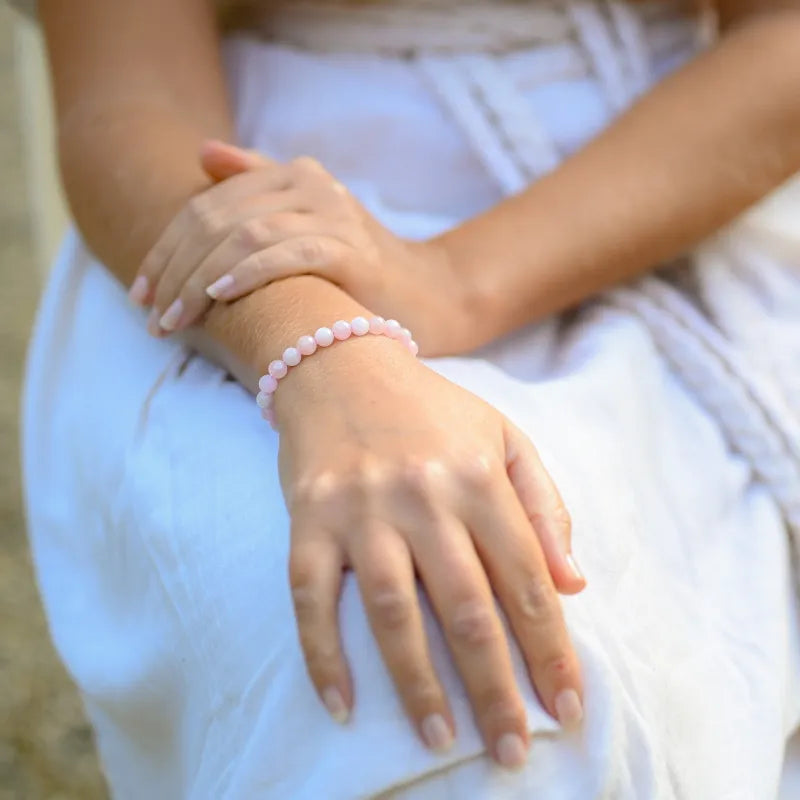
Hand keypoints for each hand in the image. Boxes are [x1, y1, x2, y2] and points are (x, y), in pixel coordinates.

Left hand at [130, 141, 475, 353]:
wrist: (432, 297)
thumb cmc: (359, 272)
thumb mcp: (305, 227)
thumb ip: (256, 187)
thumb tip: (202, 151)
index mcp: (293, 176)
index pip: (208, 206)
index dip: (167, 248)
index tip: (143, 293)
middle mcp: (309, 184)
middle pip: (218, 220)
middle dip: (175, 269)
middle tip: (152, 315)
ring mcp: (332, 213)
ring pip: (244, 236)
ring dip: (199, 280)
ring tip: (174, 319)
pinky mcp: (350, 249)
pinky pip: (285, 254)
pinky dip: (246, 274)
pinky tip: (218, 295)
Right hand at [274, 333, 585, 767]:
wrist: (342, 367)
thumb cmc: (431, 411)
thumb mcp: (503, 437)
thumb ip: (544, 506)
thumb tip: (573, 585)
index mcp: (478, 476)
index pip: (526, 580)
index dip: (550, 648)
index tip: (567, 706)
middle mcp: (422, 496)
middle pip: (467, 608)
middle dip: (496, 688)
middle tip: (512, 751)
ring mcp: (360, 510)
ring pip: (394, 613)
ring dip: (418, 685)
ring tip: (441, 741)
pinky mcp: (309, 520)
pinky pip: (312, 597)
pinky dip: (324, 655)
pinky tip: (342, 705)